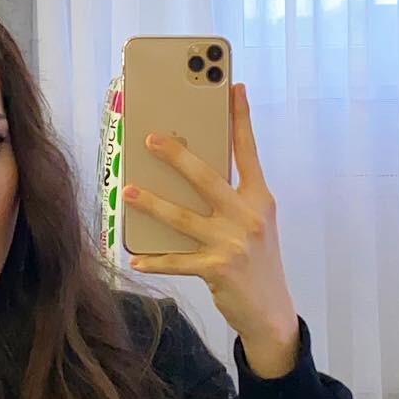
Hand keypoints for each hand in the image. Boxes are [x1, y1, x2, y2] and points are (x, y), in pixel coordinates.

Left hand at [124, 82, 296, 345]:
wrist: (271, 312)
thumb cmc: (256, 262)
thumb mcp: (254, 225)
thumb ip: (231, 200)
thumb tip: (190, 174)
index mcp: (260, 199)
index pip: (248, 151)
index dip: (240, 118)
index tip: (233, 87)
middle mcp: (248, 216)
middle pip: (207, 177)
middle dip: (177, 156)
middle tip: (150, 139)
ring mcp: (233, 242)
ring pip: (183, 217)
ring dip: (151, 203)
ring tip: (128, 190)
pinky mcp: (218, 268)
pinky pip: (178, 261)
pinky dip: (155, 260)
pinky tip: (135, 258)